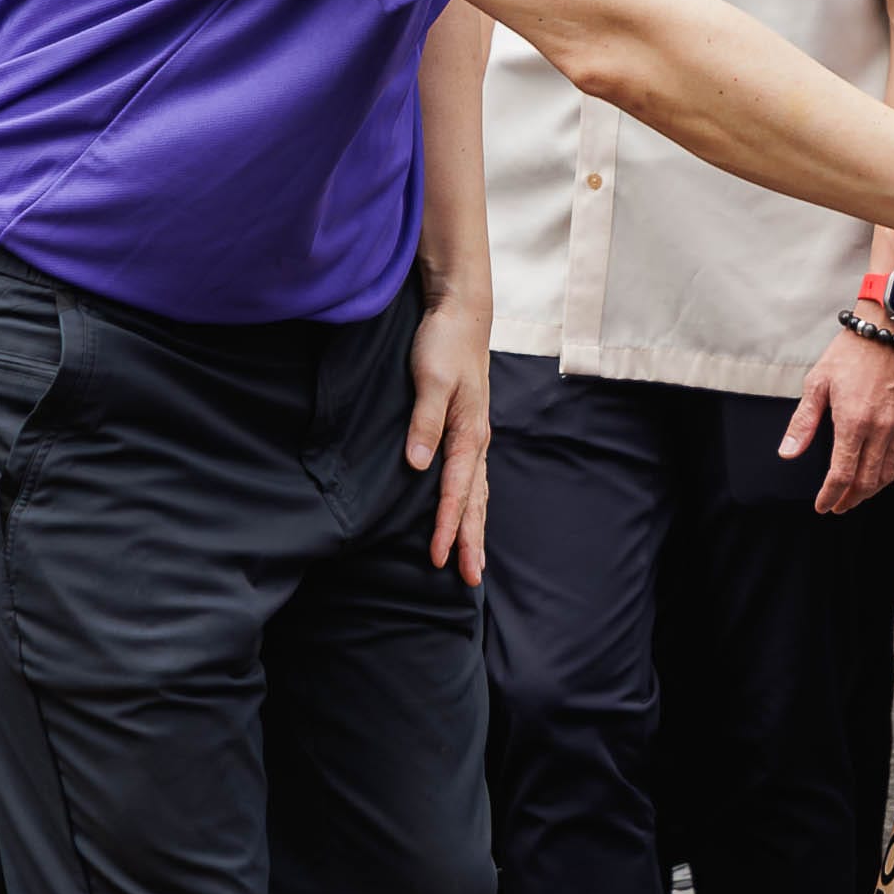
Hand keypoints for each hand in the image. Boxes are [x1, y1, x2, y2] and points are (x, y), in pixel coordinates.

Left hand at [406, 272, 493, 578]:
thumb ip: (424, 422)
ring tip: (473, 561)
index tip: (436, 556)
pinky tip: (467, 516)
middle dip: (471, 540)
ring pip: (477, 493)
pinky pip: (472, 478)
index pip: (456, 489)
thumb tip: (417, 465)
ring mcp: (474, 436)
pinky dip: (471, 504)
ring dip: (474, 528)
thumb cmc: (443, 344)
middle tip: (471, 579)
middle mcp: (476, 439)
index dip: (445, 525)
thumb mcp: (430, 378)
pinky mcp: (466, 430)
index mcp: (469, 431)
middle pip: (475, 500)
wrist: (461, 314)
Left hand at [780, 318, 893, 514]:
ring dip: (870, 491)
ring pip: (887, 475)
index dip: (830, 496)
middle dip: (849, 499)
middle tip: (837, 505)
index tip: (822, 505)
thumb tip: (788, 453)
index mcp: (853, 422)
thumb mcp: (817, 383)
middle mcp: (880, 429)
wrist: (889, 331)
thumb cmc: (851, 353)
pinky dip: (893, 475)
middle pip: (865, 481)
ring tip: (856, 495)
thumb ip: (803, 423)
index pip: (841, 474)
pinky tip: (882, 478)